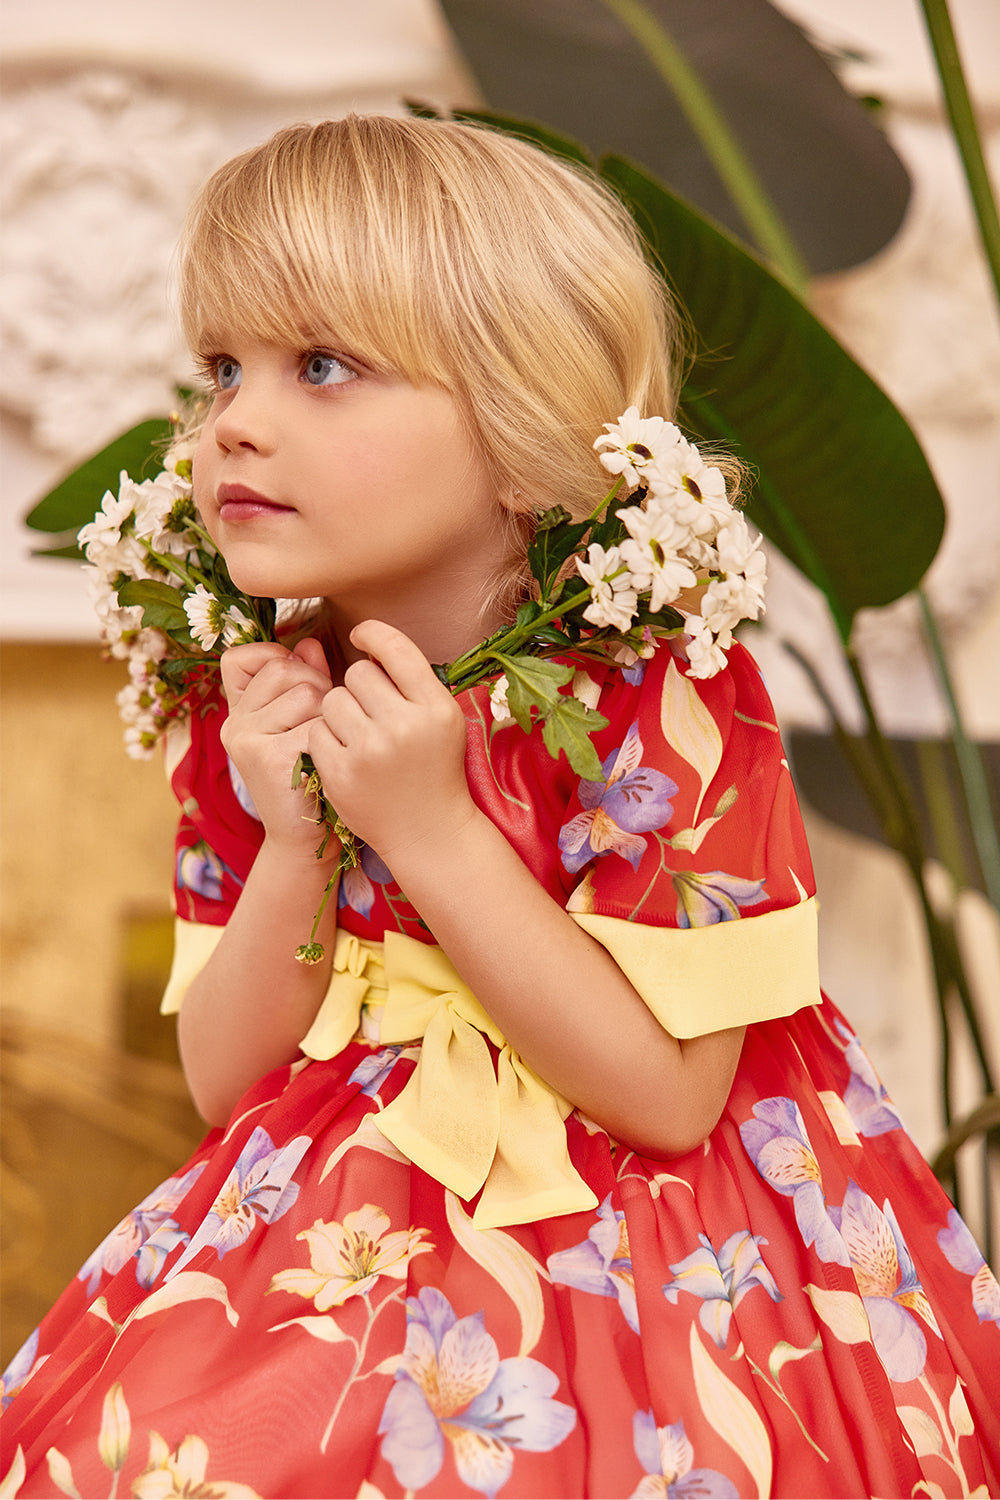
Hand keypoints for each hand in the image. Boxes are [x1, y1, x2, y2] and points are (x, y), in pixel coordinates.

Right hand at [220, 637, 335, 860]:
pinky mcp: (266, 758)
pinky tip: (327, 763)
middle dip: (316, 687)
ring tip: (327, 744)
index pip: (242, 657)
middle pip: (284, 670)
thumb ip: (305, 678)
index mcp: (238, 712)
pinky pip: (316, 722)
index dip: (275, 659)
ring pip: (304, 692)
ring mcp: (246, 740)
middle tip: (324, 723)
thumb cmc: (313, 776)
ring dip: (329, 714)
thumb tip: (309, 643)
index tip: (299, 683)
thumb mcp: (304, 721)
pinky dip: (333, 739)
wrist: (307, 840)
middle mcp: (233, 724)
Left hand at [308, 620, 472, 863]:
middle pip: (359, 673)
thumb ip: (409, 678)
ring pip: (332, 700)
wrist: (429, 831)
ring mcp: (371, 751)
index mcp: (436, 707)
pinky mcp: (342, 774)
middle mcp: (405, 725)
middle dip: (360, 686)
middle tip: (371, 711)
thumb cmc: (434, 767)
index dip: (372, 633)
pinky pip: (317, 731)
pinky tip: (346, 755)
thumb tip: (361, 633)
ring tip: (358, 734)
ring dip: (339, 712)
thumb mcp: (441, 719)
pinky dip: (326, 740)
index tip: (360, 635)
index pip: (395, 648)